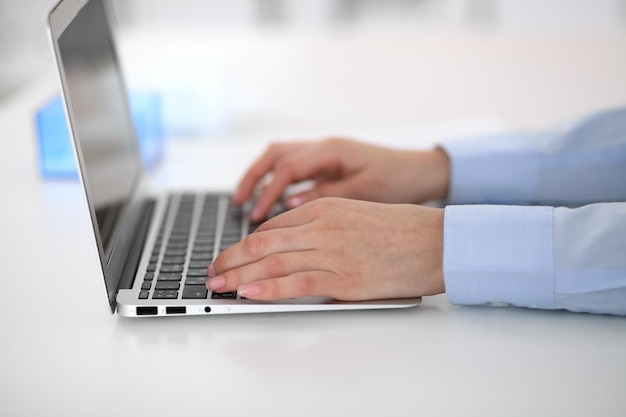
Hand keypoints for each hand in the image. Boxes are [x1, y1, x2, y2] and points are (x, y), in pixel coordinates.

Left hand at [207, 197, 444, 300]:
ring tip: (218, 285)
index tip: (232, 255)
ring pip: (272, 261)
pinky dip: (267, 288)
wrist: (438, 241)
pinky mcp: (344, 278)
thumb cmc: (402, 230)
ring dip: (239, 274)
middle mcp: (324, 226)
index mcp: (326, 207)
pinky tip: (248, 293)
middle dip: (231, 257)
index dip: (246, 243)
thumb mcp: (357, 215)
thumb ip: (324, 227)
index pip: (274, 225)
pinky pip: (296, 283)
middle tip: (211, 271)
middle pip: (263, 241)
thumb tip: (294, 249)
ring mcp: (333, 251)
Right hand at [234, 138, 449, 221]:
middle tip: (238, 201)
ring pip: (281, 157)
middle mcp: (325, 147)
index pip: (288, 167)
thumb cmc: (398, 180)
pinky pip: (294, 167)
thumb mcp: (365, 191)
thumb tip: (292, 204)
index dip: (269, 191)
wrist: (421, 171)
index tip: (256, 215)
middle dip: (253, 176)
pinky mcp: (328, 162)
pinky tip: (272, 198)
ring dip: (261, 175)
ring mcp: (325, 152)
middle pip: (276, 154)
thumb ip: (328, 195)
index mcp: (332, 150)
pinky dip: (277, 179)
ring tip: (245, 199)